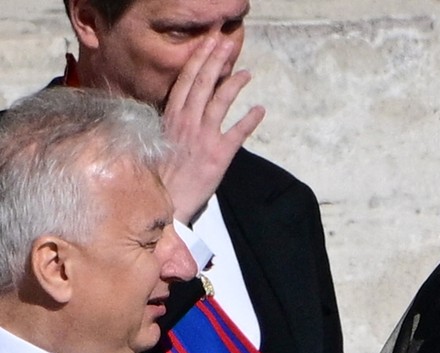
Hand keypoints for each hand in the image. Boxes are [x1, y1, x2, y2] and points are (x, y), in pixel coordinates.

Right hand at [160, 35, 265, 224]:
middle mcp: (186, 122)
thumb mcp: (159, 139)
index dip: (199, 60)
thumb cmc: (160, 173)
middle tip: (227, 45)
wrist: (164, 201)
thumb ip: (172, 122)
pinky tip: (260, 109)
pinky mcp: (218, 155)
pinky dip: (250, 120)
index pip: (185, 81)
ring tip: (247, 74)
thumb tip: (184, 107)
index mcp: (170, 117)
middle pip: (202, 83)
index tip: (208, 44)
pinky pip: (238, 132)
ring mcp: (202, 137)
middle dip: (216, 60)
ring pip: (220, 101)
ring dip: (234, 84)